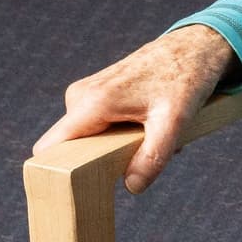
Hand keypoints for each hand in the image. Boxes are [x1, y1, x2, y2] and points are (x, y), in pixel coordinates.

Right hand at [39, 23, 236, 193]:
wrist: (191, 48)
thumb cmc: (184, 80)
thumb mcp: (175, 121)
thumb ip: (153, 157)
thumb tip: (131, 187)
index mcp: (91, 103)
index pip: (50, 148)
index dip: (55, 173)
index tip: (71, 193)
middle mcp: (80, 97)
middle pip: (72, 149)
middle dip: (101, 161)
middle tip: (137, 156)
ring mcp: (85, 95)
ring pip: (88, 139)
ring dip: (117, 147)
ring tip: (149, 132)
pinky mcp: (94, 96)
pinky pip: (97, 127)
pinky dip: (121, 134)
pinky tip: (148, 124)